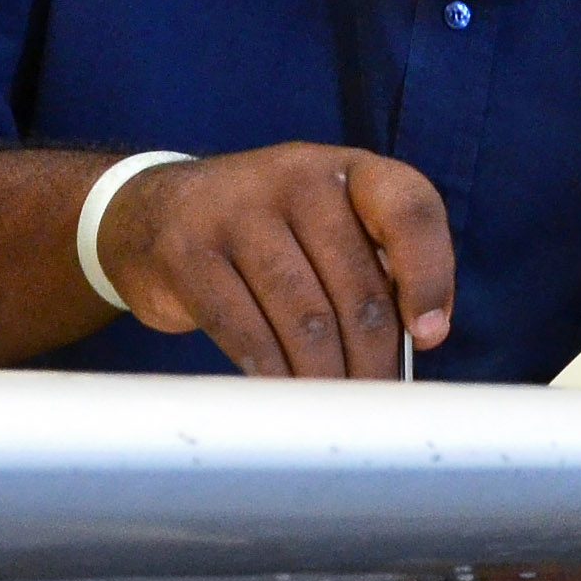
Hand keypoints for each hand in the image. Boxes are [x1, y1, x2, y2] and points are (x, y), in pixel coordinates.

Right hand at [100, 145, 452, 380]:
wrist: (151, 212)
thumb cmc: (265, 235)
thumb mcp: (325, 225)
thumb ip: (375, 268)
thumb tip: (418, 344)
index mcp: (347, 170)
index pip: (409, 209)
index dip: (429, 276)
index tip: (429, 336)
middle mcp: (297, 177)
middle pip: (357, 286)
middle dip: (373, 360)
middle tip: (374, 406)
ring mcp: (237, 209)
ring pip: (305, 316)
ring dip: (325, 376)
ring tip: (332, 410)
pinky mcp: (188, 250)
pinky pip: (243, 328)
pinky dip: (270, 372)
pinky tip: (281, 393)